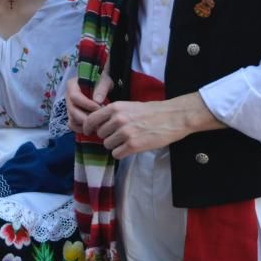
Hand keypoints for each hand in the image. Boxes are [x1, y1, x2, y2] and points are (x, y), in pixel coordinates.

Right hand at [66, 70, 113, 133]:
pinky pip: (73, 125)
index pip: (74, 97)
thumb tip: (97, 101)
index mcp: (72, 85)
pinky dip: (82, 128)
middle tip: (100, 120)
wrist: (101, 86)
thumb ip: (101, 88)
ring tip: (99, 123)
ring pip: (72, 119)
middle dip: (86, 117)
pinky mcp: (72, 116)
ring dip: (85, 124)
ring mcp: (69, 107)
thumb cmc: (101, 81)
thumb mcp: (104, 80)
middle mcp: (67, 97)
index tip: (100, 108)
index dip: (87, 104)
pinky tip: (93, 127)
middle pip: (72, 111)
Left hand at [83, 92, 224, 158]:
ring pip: (107, 145)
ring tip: (127, 142)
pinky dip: (121, 153)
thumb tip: (100, 123)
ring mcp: (125, 133)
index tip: (87, 131)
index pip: (91, 119)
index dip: (88, 127)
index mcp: (115, 108)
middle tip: (118, 136)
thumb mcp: (129, 106)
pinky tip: (130, 149)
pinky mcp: (133, 145)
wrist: (173, 117)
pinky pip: (117, 154)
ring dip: (115, 145)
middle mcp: (118, 119)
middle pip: (100, 134)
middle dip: (107, 136)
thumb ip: (114, 113)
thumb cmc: (153, 111)